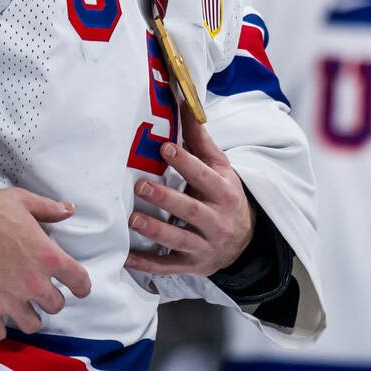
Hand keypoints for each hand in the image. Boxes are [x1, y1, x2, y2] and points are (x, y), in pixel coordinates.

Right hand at [0, 188, 92, 340]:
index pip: (79, 280)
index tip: (80, 288)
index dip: (82, 286)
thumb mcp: (22, 200)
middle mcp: (34, 284)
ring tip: (21, 308)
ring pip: (32, 324)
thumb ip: (48, 208)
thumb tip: (68, 209)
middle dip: (50, 298)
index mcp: (47, 257)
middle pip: (56, 305)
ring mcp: (10, 301)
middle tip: (40, 291)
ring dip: (29, 317)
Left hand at [124, 115, 254, 277]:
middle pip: (190, 209)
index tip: (165, 148)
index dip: (186, 163)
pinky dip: (146, 264)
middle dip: (165, 198)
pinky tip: (125, 256)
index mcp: (224, 193)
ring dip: (155, 230)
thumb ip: (200, 140)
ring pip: (178, 239)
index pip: (204, 177)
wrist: (245, 241)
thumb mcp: (220, 168)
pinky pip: (167, 266)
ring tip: (132, 220)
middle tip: (140, 185)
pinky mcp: (191, 265)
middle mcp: (217, 220)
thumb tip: (187, 104)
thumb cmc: (225, 196)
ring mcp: (204, 246)